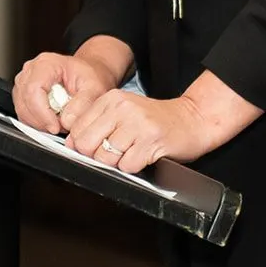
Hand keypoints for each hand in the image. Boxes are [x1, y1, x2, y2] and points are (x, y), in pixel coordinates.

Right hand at [12, 51, 119, 133]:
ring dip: (39, 124)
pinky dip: (37, 123)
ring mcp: (24, 82)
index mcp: (46, 64)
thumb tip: (66, 120)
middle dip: (42, 121)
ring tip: (59, 121)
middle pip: (24, 102)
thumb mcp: (95, 88)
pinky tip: (52, 119)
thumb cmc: (88, 77)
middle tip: (62, 126)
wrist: (86, 75)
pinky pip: (23, 114)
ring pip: (22, 111)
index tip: (56, 126)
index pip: (33, 90)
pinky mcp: (22, 95)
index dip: (42, 113)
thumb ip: (84, 103)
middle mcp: (31, 71)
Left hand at [66, 71, 263, 174]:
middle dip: (96, 156)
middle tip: (114, 154)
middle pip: (87, 144)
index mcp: (111, 99)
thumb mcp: (124, 112)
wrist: (193, 119)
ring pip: (106, 157)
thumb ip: (98, 123)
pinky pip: (128, 166)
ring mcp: (137, 123)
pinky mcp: (151, 141)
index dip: (81, 145)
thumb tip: (72, 144)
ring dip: (117, 163)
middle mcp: (122, 108)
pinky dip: (134, 167)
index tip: (94, 148)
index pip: (77, 128)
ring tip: (132, 153)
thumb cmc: (156, 121)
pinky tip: (144, 156)